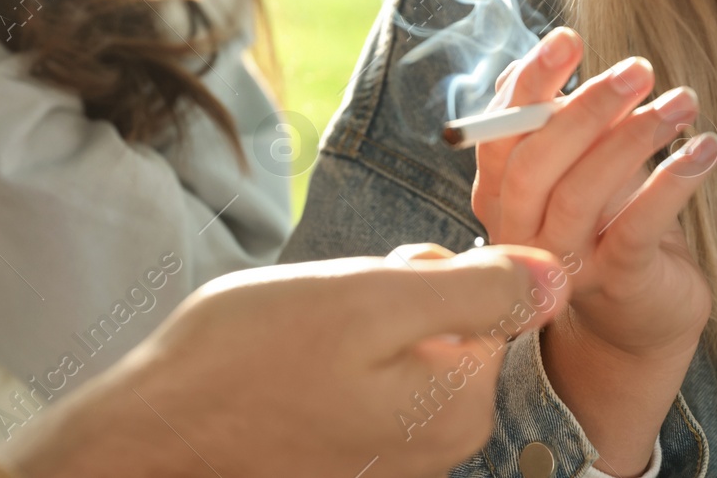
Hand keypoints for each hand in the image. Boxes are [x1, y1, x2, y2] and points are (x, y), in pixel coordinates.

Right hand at [0, 244, 574, 477]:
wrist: (155, 428)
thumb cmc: (253, 355)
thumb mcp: (374, 297)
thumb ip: (477, 287)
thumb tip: (561, 276)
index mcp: (460, 401)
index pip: (492, 292)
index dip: (431, 265)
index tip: (380, 278)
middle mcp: (442, 440)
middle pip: (453, 317)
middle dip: (398, 291)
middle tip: (335, 308)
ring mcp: (397, 450)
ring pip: (408, 338)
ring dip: (364, 317)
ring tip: (307, 335)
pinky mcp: (356, 447)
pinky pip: (372, 372)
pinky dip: (341, 352)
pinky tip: (295, 361)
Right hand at [473, 28, 716, 473]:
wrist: (636, 323)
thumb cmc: (606, 226)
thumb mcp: (579, 169)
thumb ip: (564, 121)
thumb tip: (563, 48)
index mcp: (503, 197)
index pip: (499, 135)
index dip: (528, 84)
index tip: (568, 39)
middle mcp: (521, 235)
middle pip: (536, 165)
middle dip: (586, 108)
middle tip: (638, 68)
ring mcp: (564, 265)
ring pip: (582, 194)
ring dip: (635, 138)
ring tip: (683, 102)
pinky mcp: (616, 284)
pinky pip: (636, 228)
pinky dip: (673, 181)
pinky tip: (706, 148)